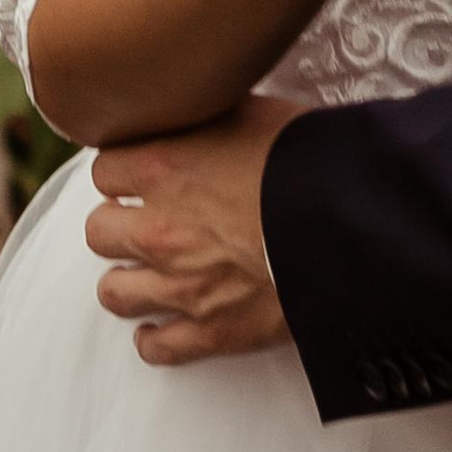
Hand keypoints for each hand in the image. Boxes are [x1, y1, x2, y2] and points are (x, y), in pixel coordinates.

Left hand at [87, 95, 301, 364]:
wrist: (352, 224)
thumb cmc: (311, 161)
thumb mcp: (255, 112)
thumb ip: (210, 116)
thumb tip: (201, 104)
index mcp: (164, 169)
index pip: (104, 171)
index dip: (126, 173)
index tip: (143, 176)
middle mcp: (159, 230)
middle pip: (99, 232)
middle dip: (120, 226)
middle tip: (146, 222)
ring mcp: (180, 286)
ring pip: (114, 292)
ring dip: (129, 281)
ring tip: (150, 273)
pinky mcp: (211, 330)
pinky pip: (158, 348)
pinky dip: (156, 339)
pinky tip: (164, 326)